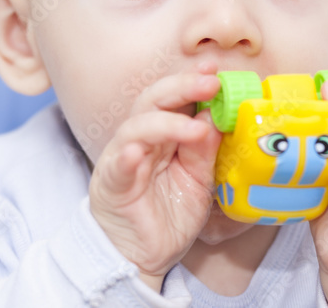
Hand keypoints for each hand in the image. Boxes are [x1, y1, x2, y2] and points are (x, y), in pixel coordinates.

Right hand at [89, 63, 222, 291]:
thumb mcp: (198, 182)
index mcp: (164, 135)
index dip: (192, 82)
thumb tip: (216, 119)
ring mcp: (123, 159)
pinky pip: (117, 166)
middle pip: (154, 101)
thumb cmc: (168, 216)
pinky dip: (125, 156)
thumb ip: (204, 152)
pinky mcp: (111, 184)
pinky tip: (136, 151)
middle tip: (210, 83)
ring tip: (196, 128)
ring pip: (137, 127)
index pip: (175, 99)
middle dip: (182, 88)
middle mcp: (141, 140)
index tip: (214, 71)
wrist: (142, 257)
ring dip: (166, 122)